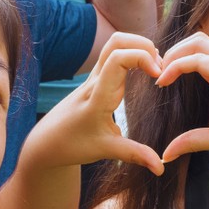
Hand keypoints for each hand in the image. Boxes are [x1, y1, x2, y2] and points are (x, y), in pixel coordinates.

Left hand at [32, 33, 164, 174]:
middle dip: (143, 46)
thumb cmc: (73, 145)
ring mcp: (94, 77)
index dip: (142, 58)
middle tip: (160, 67)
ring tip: (155, 68)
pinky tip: (145, 71)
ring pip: (114, 44)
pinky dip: (133, 55)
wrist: (47, 142)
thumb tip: (161, 167)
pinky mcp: (95, 79)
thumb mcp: (105, 151)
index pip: (118, 58)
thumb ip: (134, 155)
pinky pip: (114, 55)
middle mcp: (95, 80)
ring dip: (138, 48)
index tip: (158, 76)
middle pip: (117, 42)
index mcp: (98, 95)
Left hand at [158, 32, 208, 163]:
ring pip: (197, 43)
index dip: (173, 63)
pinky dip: (178, 64)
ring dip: (172, 53)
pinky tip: (164, 80)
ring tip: (157, 73)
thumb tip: (167, 152)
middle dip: (170, 52)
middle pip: (195, 42)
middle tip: (153, 72)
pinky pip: (200, 59)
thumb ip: (194, 140)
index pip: (196, 57)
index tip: (157, 81)